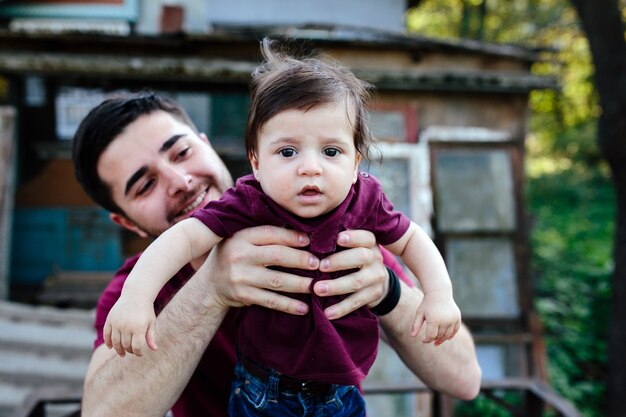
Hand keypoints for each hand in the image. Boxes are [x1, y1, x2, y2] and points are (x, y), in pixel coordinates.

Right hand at [103, 295, 156, 356]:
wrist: (136, 294)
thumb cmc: (146, 310)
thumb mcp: (151, 322)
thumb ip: (151, 336)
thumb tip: (154, 349)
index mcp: (139, 328)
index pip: (137, 347)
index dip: (138, 352)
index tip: (140, 353)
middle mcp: (126, 326)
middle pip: (126, 345)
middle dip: (129, 350)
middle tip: (132, 351)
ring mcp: (117, 323)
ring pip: (115, 342)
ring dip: (118, 349)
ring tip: (122, 353)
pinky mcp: (110, 319)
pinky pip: (106, 334)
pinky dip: (107, 342)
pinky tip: (110, 347)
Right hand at [203, 225, 318, 314]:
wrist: (209, 286)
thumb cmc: (233, 256)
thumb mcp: (241, 240)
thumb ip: (263, 235)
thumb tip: (299, 231)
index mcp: (241, 237)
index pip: (271, 234)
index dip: (292, 237)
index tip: (309, 241)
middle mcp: (240, 256)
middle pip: (278, 256)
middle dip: (301, 260)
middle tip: (318, 264)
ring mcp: (241, 277)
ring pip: (277, 281)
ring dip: (300, 284)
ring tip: (316, 285)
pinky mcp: (244, 296)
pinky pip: (271, 301)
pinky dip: (289, 305)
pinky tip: (304, 308)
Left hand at [313, 230, 387, 319]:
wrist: (376, 281)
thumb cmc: (352, 258)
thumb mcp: (351, 247)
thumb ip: (336, 243)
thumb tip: (307, 237)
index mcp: (368, 242)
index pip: (365, 236)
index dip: (353, 237)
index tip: (338, 239)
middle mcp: (375, 257)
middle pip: (361, 257)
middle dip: (339, 261)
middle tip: (320, 267)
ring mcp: (377, 276)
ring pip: (357, 281)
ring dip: (336, 286)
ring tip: (317, 290)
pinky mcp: (374, 294)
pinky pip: (357, 302)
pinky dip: (341, 308)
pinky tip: (327, 313)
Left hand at [411, 289, 460, 344]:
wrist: (439, 293)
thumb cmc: (427, 304)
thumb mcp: (419, 313)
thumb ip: (416, 325)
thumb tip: (412, 336)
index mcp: (434, 320)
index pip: (431, 336)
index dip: (426, 340)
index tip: (423, 340)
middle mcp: (445, 320)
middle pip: (439, 335)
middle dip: (434, 338)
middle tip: (429, 339)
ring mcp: (452, 319)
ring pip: (448, 334)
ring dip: (442, 339)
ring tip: (437, 342)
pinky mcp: (457, 317)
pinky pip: (456, 329)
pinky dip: (452, 335)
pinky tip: (447, 338)